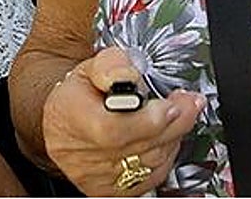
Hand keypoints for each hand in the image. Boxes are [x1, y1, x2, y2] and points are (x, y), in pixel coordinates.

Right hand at [43, 46, 204, 195]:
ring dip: (173, 135)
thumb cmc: (75, 101)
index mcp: (80, 121)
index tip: (172, 101)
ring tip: (176, 114)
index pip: (118, 129)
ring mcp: (103, 178)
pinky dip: (164, 155)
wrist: (60, 135)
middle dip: (177, 120)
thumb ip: (111, 65)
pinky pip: (153, 176)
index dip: (151, 118)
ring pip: (155, 160)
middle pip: (145, 144)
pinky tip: (163, 137)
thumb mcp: (87, 71)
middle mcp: (90, 155)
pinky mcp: (115, 191)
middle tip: (189, 102)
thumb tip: (131, 74)